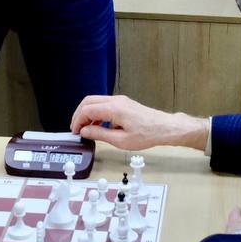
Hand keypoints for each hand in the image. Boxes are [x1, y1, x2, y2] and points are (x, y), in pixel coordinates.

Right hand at [70, 95, 207, 150]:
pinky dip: (97, 113)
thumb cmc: (147, 135)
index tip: (75, 132)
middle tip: (76, 129)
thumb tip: (85, 132)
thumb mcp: (120, 140)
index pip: (86, 110)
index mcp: (113, 108)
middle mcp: (115, 100)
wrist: (165, 128)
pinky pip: (104, 104)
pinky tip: (99, 126)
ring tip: (86, 130)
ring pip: (95, 101)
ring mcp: (120, 100)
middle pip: (88, 101)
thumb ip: (100, 134)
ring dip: (88, 114)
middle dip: (79, 115)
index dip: (77, 121)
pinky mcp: (124, 104)